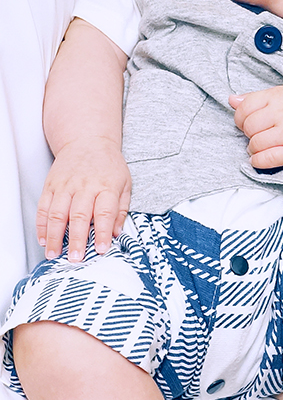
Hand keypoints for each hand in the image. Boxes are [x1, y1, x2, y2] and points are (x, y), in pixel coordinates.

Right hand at [36, 137, 130, 261]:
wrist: (87, 141)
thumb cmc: (109, 165)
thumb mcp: (125, 183)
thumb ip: (121, 209)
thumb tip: (117, 233)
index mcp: (107, 187)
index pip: (105, 213)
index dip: (102, 232)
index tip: (100, 249)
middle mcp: (85, 186)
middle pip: (79, 215)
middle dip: (76, 239)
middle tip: (75, 258)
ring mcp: (66, 186)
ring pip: (57, 214)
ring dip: (54, 236)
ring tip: (54, 254)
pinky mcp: (51, 185)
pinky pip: (43, 207)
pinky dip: (41, 225)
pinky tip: (43, 238)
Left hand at [230, 86, 282, 168]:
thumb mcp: (282, 94)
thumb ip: (255, 97)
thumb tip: (231, 100)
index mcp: (278, 96)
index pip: (244, 108)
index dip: (240, 118)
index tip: (247, 122)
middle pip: (248, 128)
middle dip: (249, 133)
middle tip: (259, 134)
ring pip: (255, 144)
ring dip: (254, 148)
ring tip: (263, 145)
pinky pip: (266, 160)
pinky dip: (258, 161)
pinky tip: (261, 158)